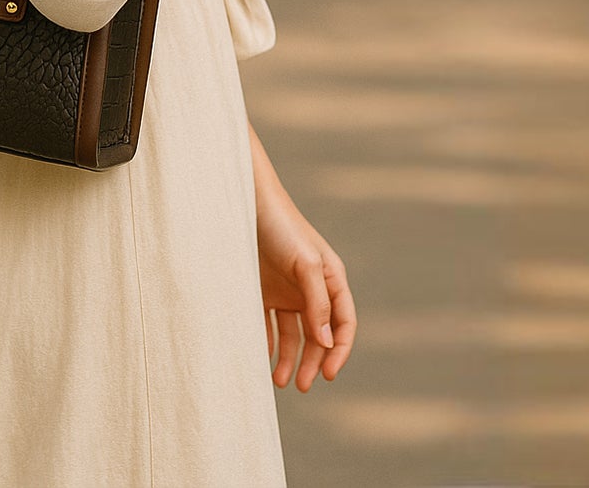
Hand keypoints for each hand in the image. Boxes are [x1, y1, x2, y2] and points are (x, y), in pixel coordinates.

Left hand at [250, 128, 355, 390]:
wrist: (245, 203)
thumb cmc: (282, 228)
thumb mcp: (305, 264)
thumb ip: (317, 303)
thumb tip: (326, 343)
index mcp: (330, 280)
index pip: (343, 324)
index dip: (339, 351)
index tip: (328, 375)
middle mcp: (311, 289)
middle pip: (318, 335)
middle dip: (312, 362)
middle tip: (301, 385)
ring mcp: (287, 291)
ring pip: (292, 334)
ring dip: (288, 358)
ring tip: (279, 381)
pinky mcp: (263, 291)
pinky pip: (268, 325)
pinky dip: (267, 343)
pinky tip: (261, 358)